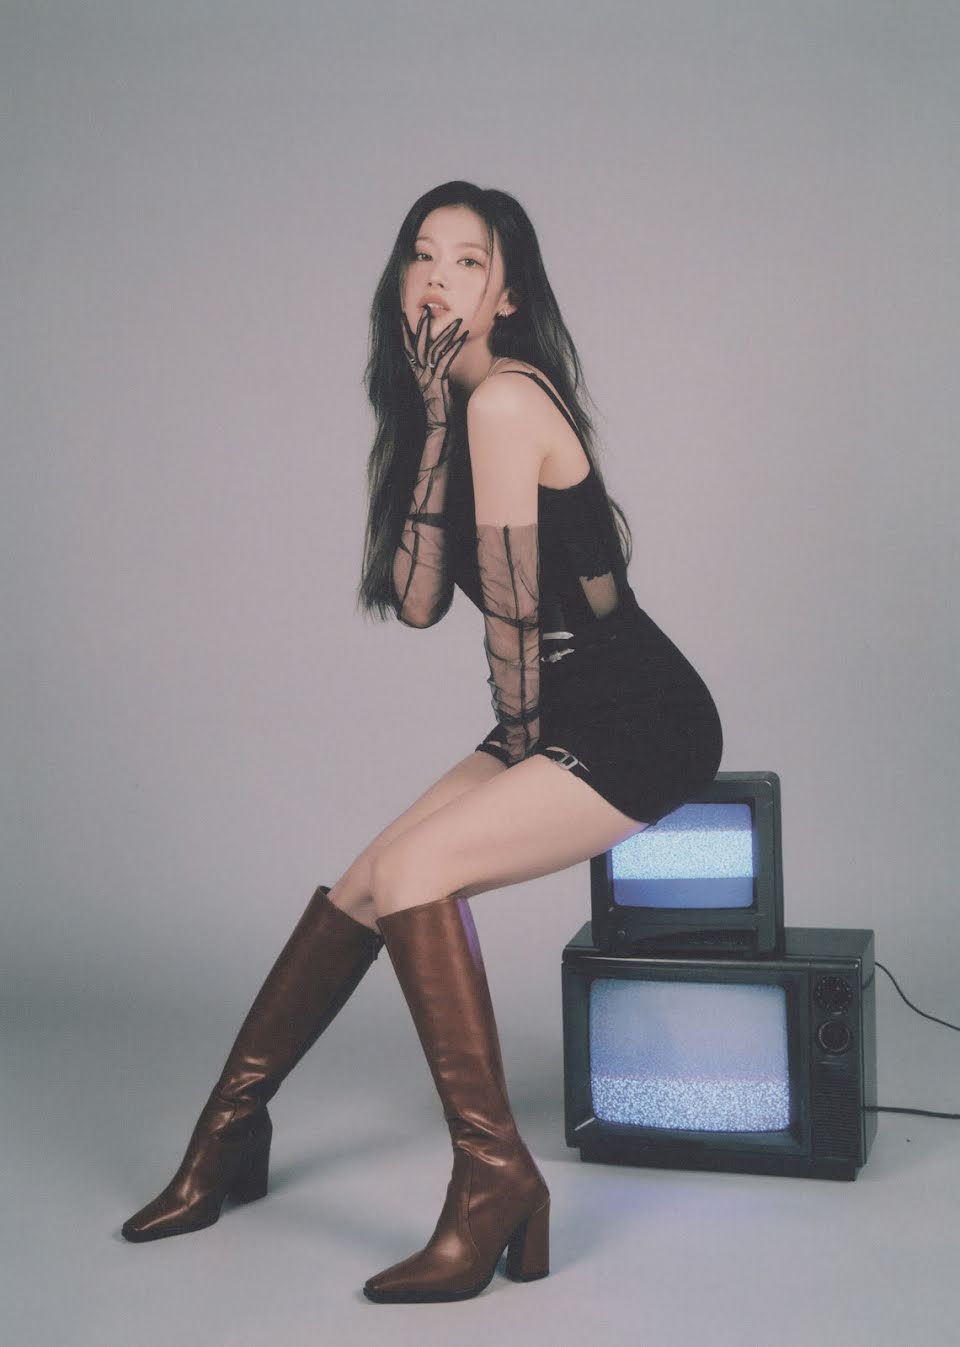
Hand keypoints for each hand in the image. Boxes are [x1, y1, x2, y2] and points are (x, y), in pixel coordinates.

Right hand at [401, 305, 468, 428]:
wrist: (439, 428)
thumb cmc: (442, 411)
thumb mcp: (438, 389)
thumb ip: (438, 375)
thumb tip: (442, 364)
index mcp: (418, 374)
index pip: (409, 349)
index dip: (405, 333)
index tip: (402, 317)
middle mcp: (420, 374)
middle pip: (418, 345)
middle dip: (422, 326)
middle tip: (425, 309)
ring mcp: (428, 378)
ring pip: (434, 350)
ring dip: (446, 333)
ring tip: (457, 321)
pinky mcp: (437, 383)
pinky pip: (445, 361)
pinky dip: (454, 348)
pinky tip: (462, 337)